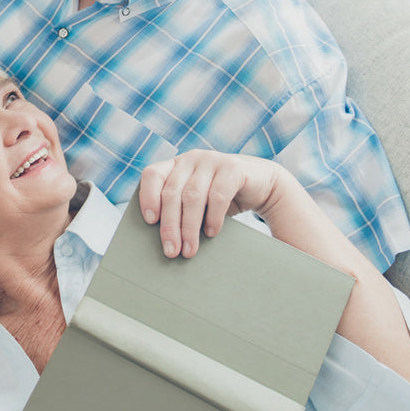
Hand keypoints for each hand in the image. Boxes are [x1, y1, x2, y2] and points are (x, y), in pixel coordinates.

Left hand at [138, 150, 281, 257]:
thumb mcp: (197, 201)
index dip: (148, 196)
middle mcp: (191, 159)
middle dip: (170, 225)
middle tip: (171, 251)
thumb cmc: (221, 198)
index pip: (152, 175)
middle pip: (172, 193)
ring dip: (189, 227)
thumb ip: (179, 209)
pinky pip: (217, 195)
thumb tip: (163, 242)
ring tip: (189, 250)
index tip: (149, 221)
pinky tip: (211, 233)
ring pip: (192, 196)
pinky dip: (212, 218)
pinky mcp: (233, 168)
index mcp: (176, 165)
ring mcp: (212, 160)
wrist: (262, 185)